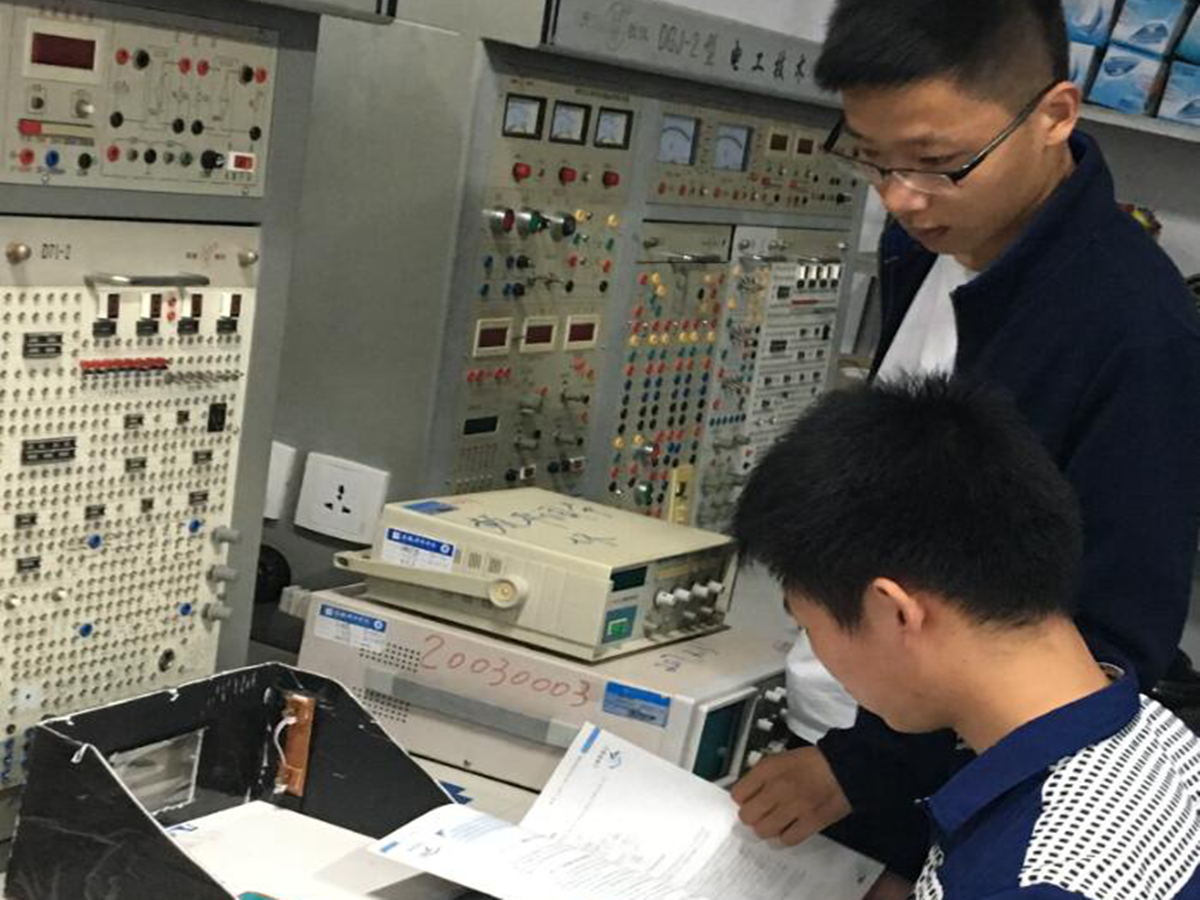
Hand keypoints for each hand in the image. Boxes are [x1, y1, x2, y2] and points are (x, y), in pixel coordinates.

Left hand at [731, 746, 850, 845]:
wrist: (845, 766)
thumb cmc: (815, 762)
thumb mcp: (781, 758)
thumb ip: (762, 775)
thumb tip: (747, 792)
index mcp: (769, 769)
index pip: (738, 794)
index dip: (741, 799)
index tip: (746, 801)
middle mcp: (778, 787)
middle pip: (748, 816)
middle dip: (751, 817)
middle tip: (758, 815)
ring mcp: (794, 806)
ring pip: (764, 830)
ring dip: (766, 829)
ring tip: (772, 824)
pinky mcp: (811, 821)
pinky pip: (788, 839)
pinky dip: (784, 838)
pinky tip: (786, 831)